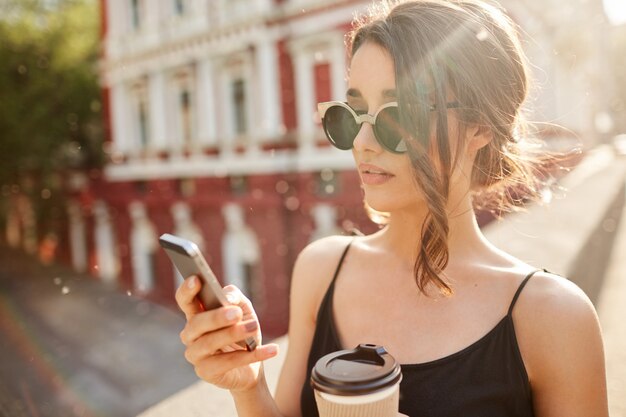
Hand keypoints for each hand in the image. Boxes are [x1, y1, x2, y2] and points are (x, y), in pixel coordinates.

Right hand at [175, 276, 278, 391]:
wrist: (252, 364)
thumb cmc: (243, 330)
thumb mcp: (244, 309)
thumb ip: (235, 297)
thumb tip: (227, 298)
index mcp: (196, 314)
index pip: (185, 300)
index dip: (187, 290)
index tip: (196, 279)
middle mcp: (190, 334)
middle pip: (197, 323)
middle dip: (216, 317)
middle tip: (237, 313)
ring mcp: (195, 355)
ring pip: (209, 343)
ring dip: (233, 334)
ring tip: (254, 328)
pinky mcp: (206, 373)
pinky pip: (228, 363)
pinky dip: (251, 356)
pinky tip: (271, 349)